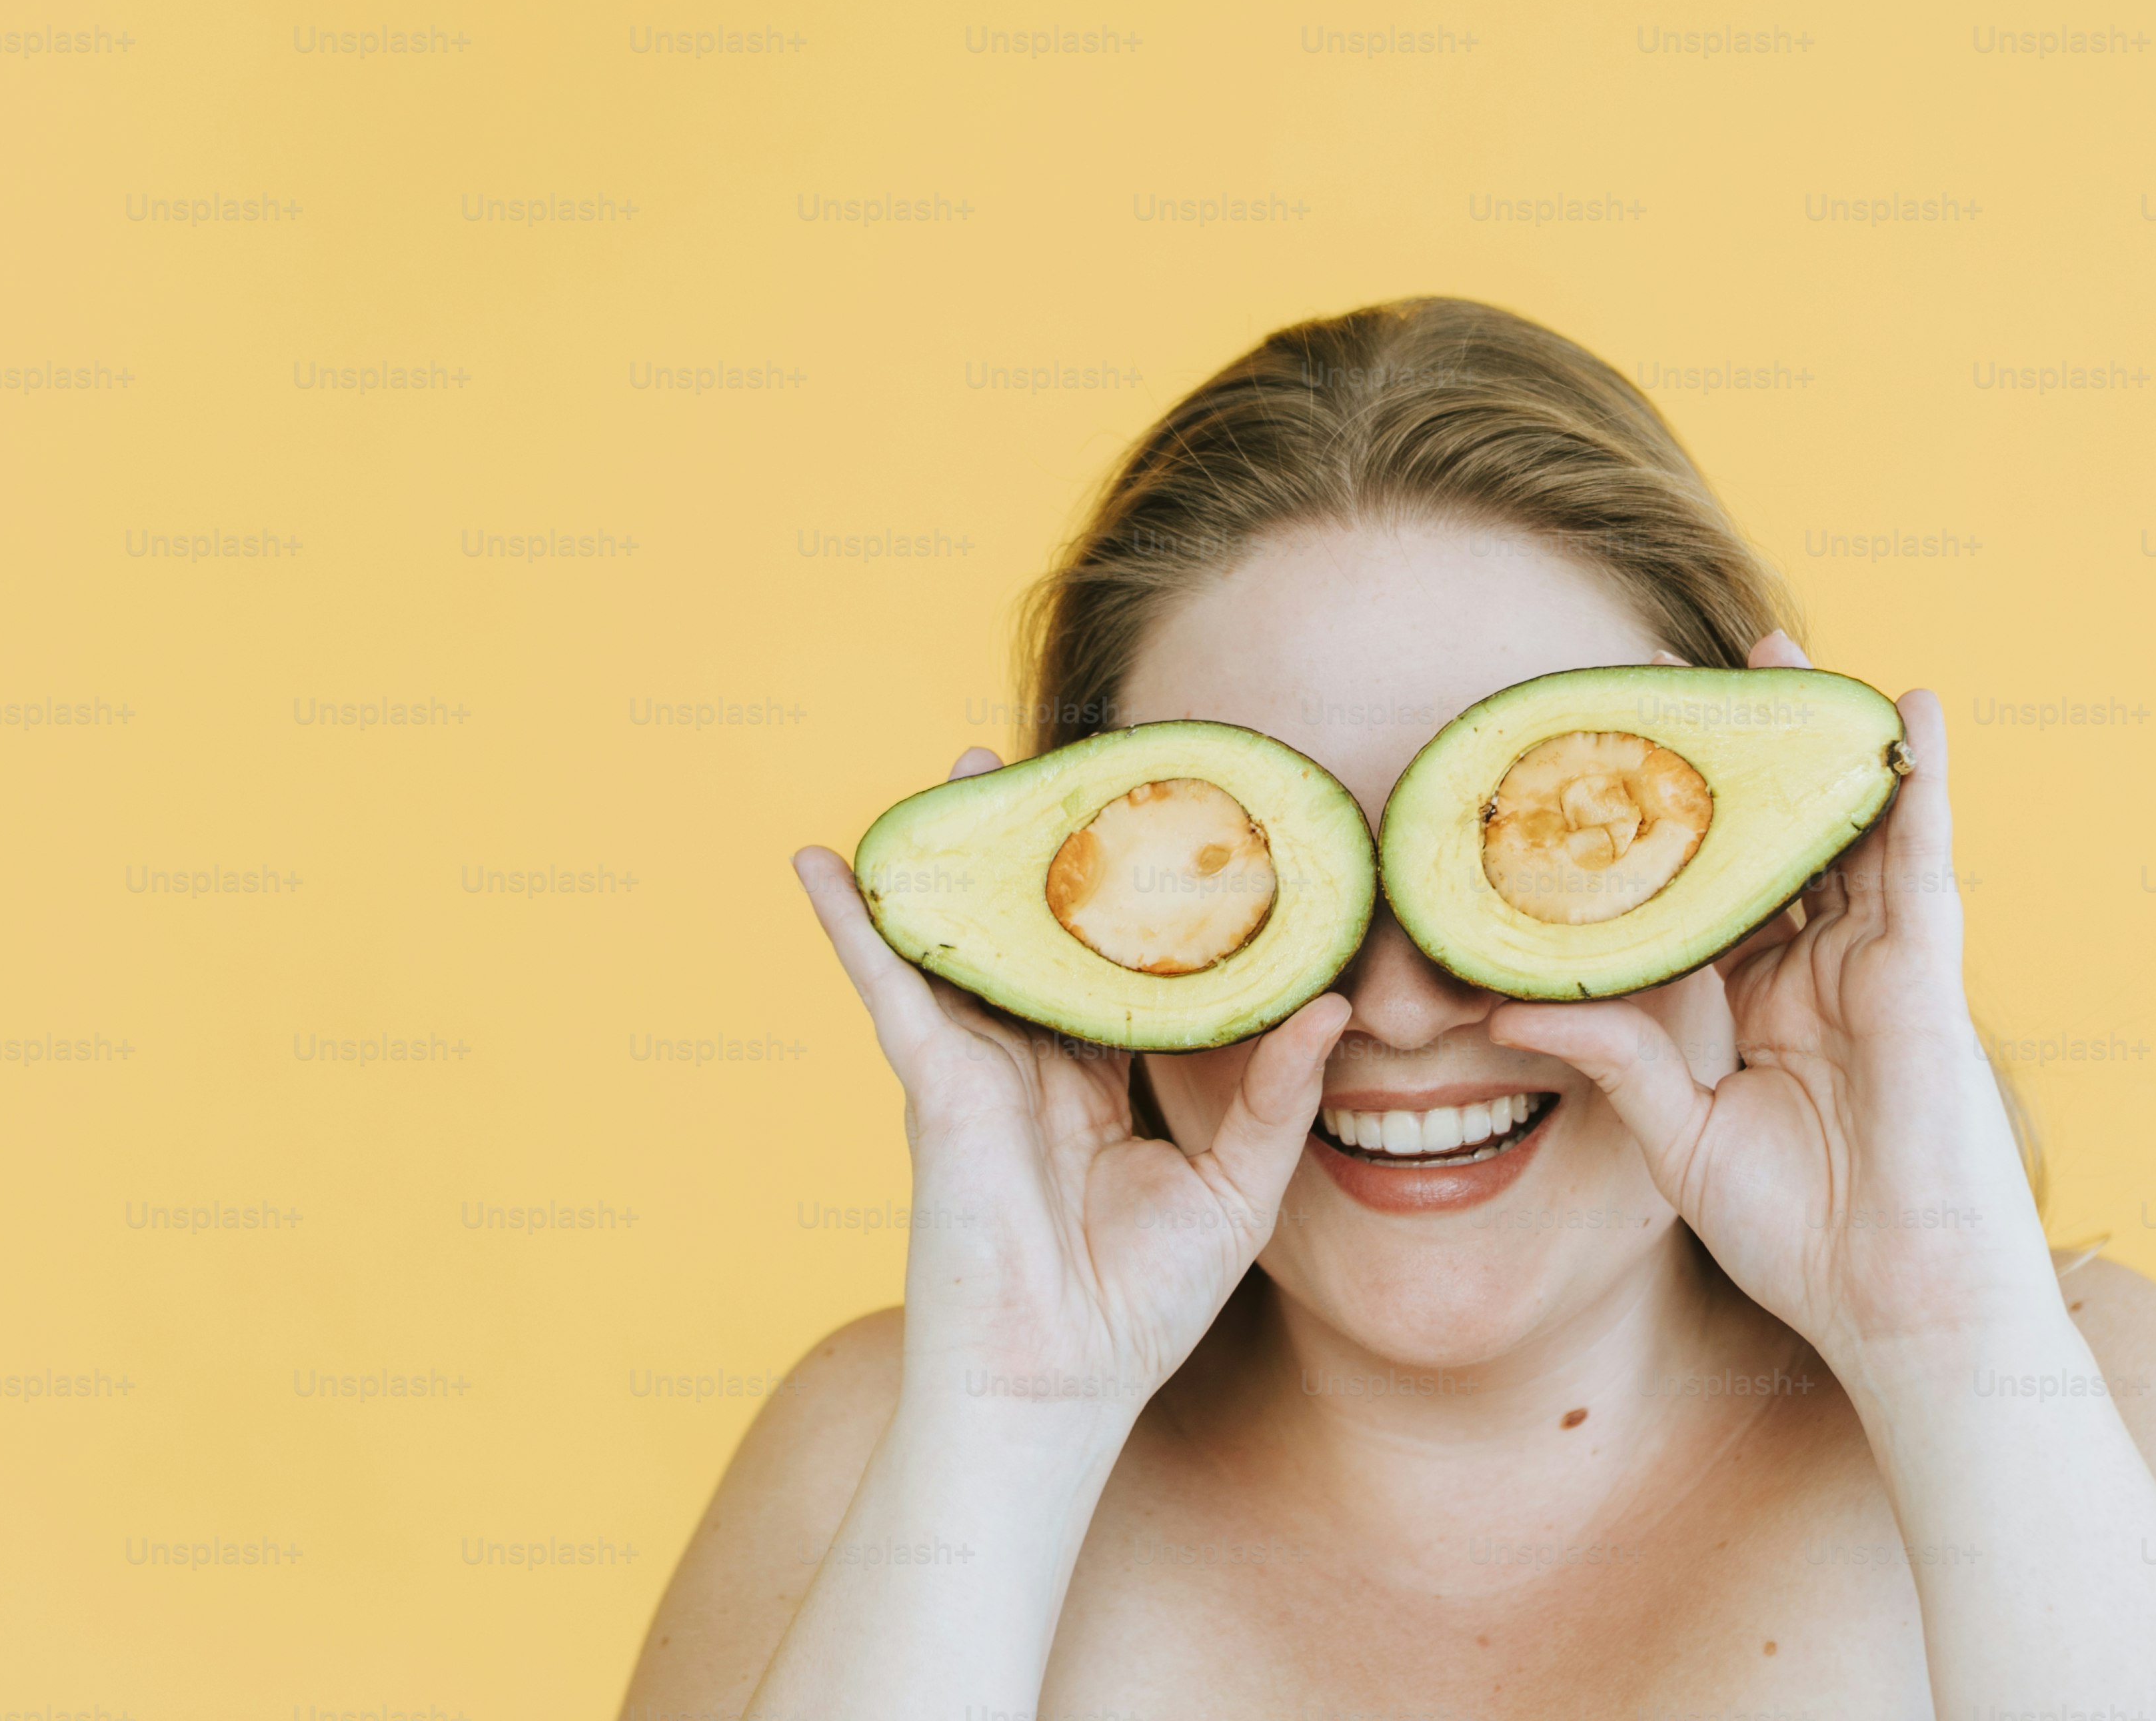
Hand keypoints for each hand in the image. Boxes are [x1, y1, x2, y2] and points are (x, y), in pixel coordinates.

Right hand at [794, 750, 1352, 1431]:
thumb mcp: (1236, 1190)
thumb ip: (1276, 1096)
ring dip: (954, 857)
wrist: (1055, 1386)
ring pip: (964, 940)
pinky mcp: (935, 1082)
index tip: (1155, 828)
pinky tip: (823, 863)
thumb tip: (1333, 1006)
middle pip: (1033, 935)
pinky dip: (852, 924)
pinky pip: (887, 986)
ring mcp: (977, 1067)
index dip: (1130, 901)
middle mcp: (1031, 1062)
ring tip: (959, 770)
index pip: (1112, 968)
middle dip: (1037, 855)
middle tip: (1050, 768)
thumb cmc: (1138, 1309)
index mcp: (1095, 1082)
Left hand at [1490, 637, 2059, 1390]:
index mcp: (1761, 1005)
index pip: (1706, 891)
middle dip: (1735, 758)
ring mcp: (1876, 965)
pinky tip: (1910, 709)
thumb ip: (1614, 1061)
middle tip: (1680, 674)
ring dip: (1813, 739)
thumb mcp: (1682, 1139)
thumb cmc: (1805, 1241)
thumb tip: (1509, 1006)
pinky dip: (1919, 781)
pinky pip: (1922, 857)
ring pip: (1841, 827)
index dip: (1666, 828)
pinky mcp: (1925, 974)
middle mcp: (1818, 971)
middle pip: (1772, 839)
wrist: (1899, 1309)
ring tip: (1779, 653)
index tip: (1610, 760)